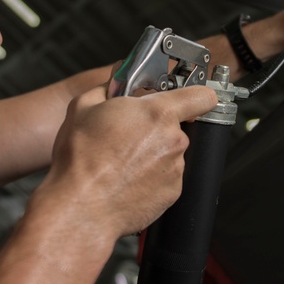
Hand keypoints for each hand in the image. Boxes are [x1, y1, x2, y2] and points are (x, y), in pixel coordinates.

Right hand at [33, 84, 218, 239]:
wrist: (81, 206)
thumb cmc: (81, 159)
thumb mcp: (83, 106)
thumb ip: (109, 85)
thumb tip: (117, 78)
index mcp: (158, 113)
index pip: (202, 96)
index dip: (195, 94)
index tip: (186, 97)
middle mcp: (174, 140)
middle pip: (177, 126)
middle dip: (156, 128)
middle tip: (128, 134)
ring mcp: (175, 168)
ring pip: (170, 153)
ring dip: (153, 154)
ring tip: (122, 162)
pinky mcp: (172, 193)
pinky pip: (166, 177)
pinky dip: (151, 177)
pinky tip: (127, 178)